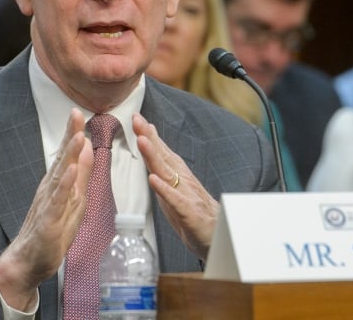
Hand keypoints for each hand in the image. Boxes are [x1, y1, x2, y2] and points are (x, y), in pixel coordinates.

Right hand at [0, 108, 93, 309]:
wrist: (28, 261)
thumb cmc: (52, 230)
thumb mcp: (74, 199)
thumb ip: (82, 174)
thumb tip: (88, 147)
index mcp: (57, 182)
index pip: (67, 153)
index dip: (72, 132)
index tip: (78, 111)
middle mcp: (50, 188)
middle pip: (62, 158)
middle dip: (70, 135)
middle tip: (75, 113)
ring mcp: (49, 204)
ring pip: (60, 175)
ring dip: (69, 155)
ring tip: (79, 136)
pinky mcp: (49, 221)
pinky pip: (57, 201)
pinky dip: (64, 186)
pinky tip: (70, 172)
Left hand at [133, 113, 218, 259]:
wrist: (216, 234)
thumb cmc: (193, 210)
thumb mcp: (174, 184)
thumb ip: (163, 164)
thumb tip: (150, 141)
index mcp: (177, 174)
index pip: (161, 151)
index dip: (148, 134)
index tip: (136, 117)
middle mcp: (182, 180)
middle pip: (162, 156)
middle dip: (149, 137)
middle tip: (136, 119)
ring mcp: (186, 195)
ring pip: (168, 173)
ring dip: (154, 156)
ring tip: (142, 141)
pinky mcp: (189, 212)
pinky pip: (175, 200)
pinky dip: (164, 189)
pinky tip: (154, 180)